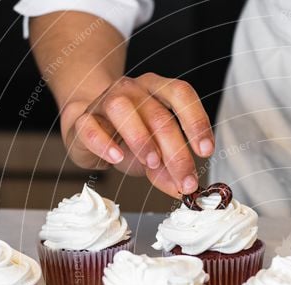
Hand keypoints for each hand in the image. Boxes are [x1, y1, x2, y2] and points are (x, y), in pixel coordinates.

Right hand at [60, 74, 213, 195]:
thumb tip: (184, 189)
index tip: (206, 150)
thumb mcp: (155, 155)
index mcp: (157, 91)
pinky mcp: (83, 119)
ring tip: (152, 163)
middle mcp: (133, 90)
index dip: (197, 121)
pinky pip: (90, 127)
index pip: (181, 94)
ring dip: (141, 139)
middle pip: (158, 115)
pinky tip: (116, 158)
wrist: (88, 129)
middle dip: (176, 152)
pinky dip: (104, 143)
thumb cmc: (127, 138)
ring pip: (122, 109)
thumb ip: (169, 170)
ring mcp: (105, 101)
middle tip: (185, 179)